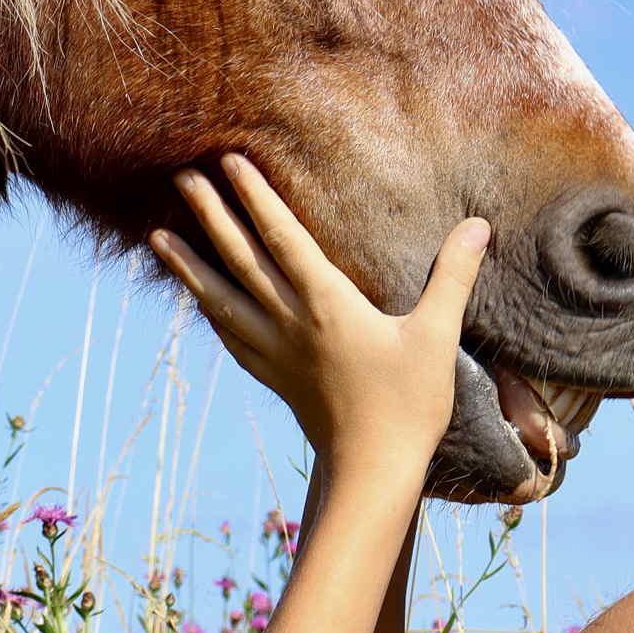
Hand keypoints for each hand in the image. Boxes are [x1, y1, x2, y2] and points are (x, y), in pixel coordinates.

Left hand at [146, 153, 489, 469]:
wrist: (372, 472)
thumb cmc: (409, 404)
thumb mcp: (436, 336)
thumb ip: (452, 277)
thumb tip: (477, 226)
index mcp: (327, 303)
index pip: (283, 236)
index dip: (255, 196)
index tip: (229, 160)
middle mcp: (291, 322)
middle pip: (240, 259)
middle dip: (210, 215)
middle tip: (180, 176)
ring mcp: (275, 352)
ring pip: (221, 298)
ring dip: (188, 265)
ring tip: (156, 238)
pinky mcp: (273, 377)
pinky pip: (230, 335)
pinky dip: (208, 310)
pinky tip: (198, 300)